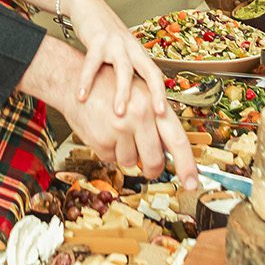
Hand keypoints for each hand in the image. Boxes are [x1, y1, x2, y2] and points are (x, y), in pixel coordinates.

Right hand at [58, 63, 197, 183]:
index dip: (187, 166)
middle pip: (155, 160)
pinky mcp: (101, 139)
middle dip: (153, 169)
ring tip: (116, 133)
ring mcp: (119, 129)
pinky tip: (102, 132)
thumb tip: (170, 152)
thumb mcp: (138, 95)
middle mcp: (139, 116)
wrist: (71, 81)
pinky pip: (111, 160)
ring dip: (126, 155)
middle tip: (149, 168)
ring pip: (131, 162)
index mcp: (154, 105)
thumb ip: (156, 122)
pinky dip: (108, 151)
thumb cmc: (109, 88)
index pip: (178, 141)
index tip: (192, 184)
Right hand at [62, 0, 169, 117]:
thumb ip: (123, 73)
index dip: (162, 94)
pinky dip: (86, 80)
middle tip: (156, 115)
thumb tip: (128, 103)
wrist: (86, 4)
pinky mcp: (97, 39)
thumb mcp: (119, 52)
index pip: (156, 75)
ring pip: (124, 69)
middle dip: (155, 94)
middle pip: (149, 71)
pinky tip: (81, 95)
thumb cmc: (102, 33)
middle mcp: (131, 48)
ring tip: (119, 113)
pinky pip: (92, 63)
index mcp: (138, 53)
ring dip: (123, 92)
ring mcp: (115, 43)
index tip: (164, 115)